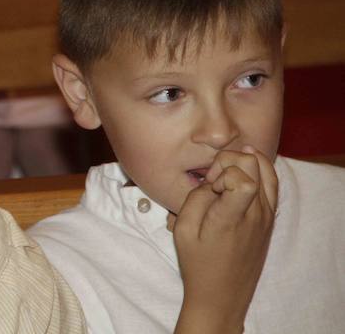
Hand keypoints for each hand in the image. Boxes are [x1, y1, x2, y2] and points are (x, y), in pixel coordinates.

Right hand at [170, 147, 277, 333]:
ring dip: (244, 162)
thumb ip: (196, 198)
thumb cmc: (198, 264)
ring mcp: (267, 217)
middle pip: (254, 164)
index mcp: (232, 218)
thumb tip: (211, 181)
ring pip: (267, 169)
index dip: (222, 170)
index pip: (243, 177)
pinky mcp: (270, 219)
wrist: (221, 294)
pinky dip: (259, 170)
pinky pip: (272, 184)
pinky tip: (244, 169)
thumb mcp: (182, 230)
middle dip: (229, 160)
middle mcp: (256, 215)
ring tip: (226, 172)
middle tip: (213, 179)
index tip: (209, 185)